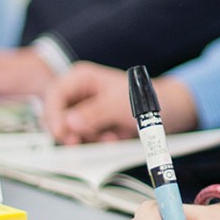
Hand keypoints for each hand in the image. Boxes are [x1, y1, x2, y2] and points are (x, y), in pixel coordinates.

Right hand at [44, 65, 198, 144]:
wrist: (166, 110)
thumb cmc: (144, 97)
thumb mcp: (118, 103)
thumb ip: (95, 112)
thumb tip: (71, 122)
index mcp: (81, 77)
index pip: (55, 93)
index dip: (54, 114)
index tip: (61, 132)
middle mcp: (78, 93)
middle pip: (58, 114)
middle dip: (71, 130)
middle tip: (79, 141)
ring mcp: (83, 110)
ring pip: (69, 130)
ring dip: (87, 138)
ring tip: (109, 136)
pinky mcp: (90, 126)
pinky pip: (83, 138)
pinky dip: (95, 142)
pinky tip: (111, 138)